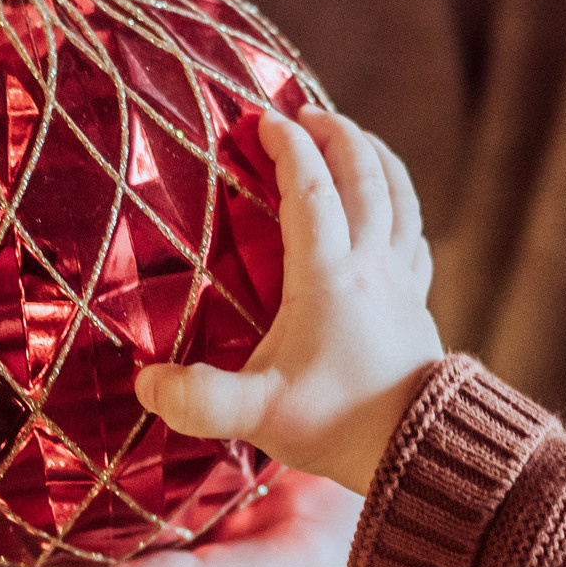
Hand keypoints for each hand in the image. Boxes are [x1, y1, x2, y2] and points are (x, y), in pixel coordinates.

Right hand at [137, 109, 444, 493]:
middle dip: (334, 134)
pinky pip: (416, 236)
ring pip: (400, 197)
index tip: (261, 120)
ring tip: (354, 135)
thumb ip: (197, 399)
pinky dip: (403, 205)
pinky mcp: (419, 304)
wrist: (418, 454)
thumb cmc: (335, 426)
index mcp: (327, 277)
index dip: (286, 147)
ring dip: (376, 157)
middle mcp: (370, 266)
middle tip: (306, 112)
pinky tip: (392, 206)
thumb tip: (146, 383)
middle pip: (362, 176)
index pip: (308, 190)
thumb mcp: (255, 415)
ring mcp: (401, 282)